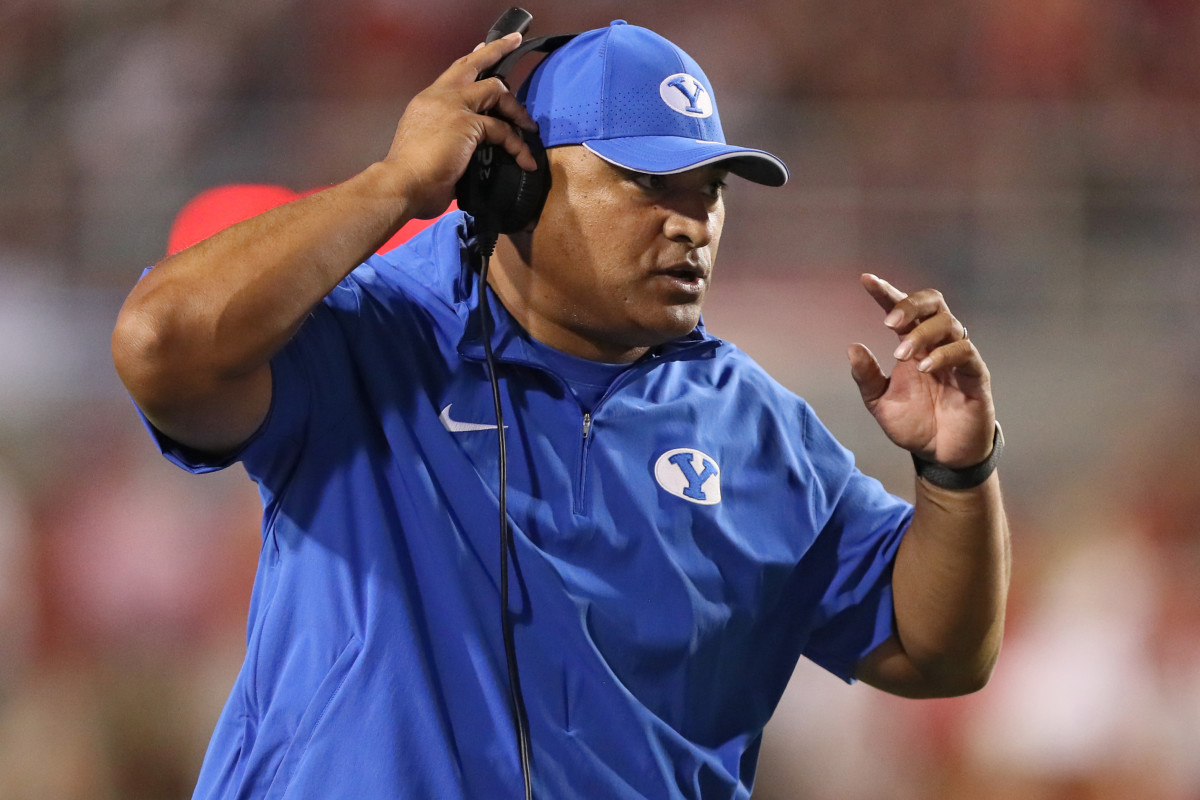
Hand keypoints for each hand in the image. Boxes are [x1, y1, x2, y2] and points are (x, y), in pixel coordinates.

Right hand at [381, 32, 539, 218]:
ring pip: (495, 90)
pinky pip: (502, 129)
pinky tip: (524, 159)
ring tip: (529, 127)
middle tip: (514, 41)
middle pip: (473, 64)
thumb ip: (446, 134)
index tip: (484, 50)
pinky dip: (517, 145)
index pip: (454, 73)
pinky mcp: (468, 124)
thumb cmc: (411, 176)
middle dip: (497, 50)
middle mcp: (440, 97)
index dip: (472, 61)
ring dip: (517, 109)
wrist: (402, 184)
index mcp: (427, 102)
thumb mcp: (426, 144)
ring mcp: (454, 107)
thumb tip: (468, 147)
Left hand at [847, 273, 995, 467]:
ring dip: (922, 333)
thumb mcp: (880, 403)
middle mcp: (936, 345)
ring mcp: (958, 357)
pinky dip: (944, 354)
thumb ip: (867, 377)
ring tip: (902, 354)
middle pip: (932, 303)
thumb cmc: (914, 424)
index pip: (901, 311)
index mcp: (912, 345)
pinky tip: (925, 366)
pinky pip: (965, 352)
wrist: (941, 456)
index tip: (866, 280)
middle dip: (911, 304)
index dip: (886, 292)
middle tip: (889, 322)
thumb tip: (852, 347)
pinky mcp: (976, 375)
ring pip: (948, 324)